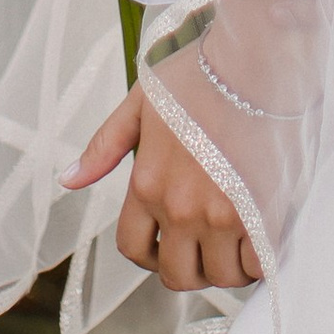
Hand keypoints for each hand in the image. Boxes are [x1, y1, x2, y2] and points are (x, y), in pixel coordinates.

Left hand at [63, 72, 260, 291]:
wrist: (255, 57)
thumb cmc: (201, 73)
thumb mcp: (141, 103)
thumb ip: (104, 146)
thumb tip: (69, 179)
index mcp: (145, 184)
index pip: (134, 249)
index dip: (152, 255)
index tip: (171, 245)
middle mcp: (178, 207)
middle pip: (178, 274)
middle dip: (193, 267)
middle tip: (210, 246)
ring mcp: (220, 215)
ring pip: (221, 277)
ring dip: (230, 266)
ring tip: (241, 240)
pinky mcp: (262, 214)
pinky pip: (258, 265)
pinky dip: (261, 258)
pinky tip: (264, 234)